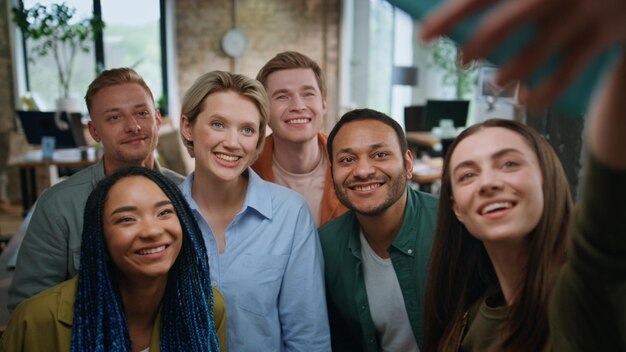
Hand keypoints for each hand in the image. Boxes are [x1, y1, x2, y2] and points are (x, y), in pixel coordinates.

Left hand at [421, 0, 625, 104]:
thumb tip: (455, 7)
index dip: (449, 16)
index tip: (424, 35)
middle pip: (504, 23)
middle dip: (477, 46)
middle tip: (462, 61)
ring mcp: (583, 14)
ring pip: (536, 53)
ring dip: (510, 72)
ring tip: (497, 81)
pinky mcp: (605, 36)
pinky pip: (569, 72)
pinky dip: (545, 92)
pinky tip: (527, 99)